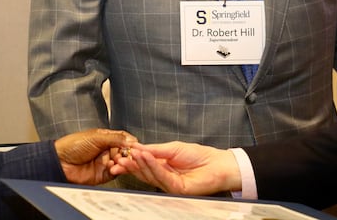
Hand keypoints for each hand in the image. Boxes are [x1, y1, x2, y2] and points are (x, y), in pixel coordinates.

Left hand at [55, 128, 136, 184]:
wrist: (59, 162)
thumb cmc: (72, 145)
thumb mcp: (96, 137)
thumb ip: (115, 139)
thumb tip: (132, 140)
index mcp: (106, 138)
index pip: (125, 140)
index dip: (132, 143)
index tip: (137, 146)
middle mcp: (108, 150)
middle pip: (126, 152)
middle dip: (129, 154)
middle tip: (131, 155)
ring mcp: (106, 162)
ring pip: (123, 163)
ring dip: (124, 163)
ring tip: (120, 161)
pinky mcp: (103, 175)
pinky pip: (116, 173)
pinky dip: (118, 170)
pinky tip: (114, 167)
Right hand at [112, 141, 240, 194]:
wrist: (218, 163)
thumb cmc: (199, 155)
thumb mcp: (172, 148)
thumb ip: (155, 149)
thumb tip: (137, 147)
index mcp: (162, 167)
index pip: (143, 166)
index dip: (131, 161)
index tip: (119, 155)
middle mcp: (164, 177)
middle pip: (143, 173)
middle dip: (130, 166)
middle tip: (118, 159)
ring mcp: (169, 185)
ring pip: (150, 176)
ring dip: (139, 164)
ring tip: (132, 154)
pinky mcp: (177, 189)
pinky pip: (161, 177)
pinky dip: (152, 166)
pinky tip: (146, 157)